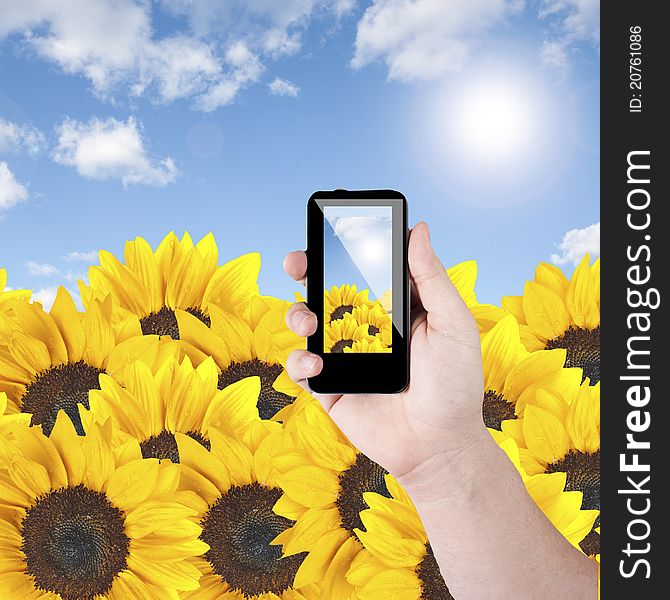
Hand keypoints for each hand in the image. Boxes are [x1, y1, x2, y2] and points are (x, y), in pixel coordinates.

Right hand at [283, 222, 487, 479]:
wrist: (440, 446)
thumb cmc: (455, 384)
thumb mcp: (452, 323)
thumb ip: (431, 277)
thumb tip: (419, 228)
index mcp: (394, 307)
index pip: (363, 268)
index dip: (343, 248)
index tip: (328, 228)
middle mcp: (365, 327)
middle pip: (327, 290)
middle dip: (306, 271)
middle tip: (297, 262)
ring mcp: (345, 356)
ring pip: (307, 324)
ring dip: (297, 314)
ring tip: (308, 320)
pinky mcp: (330, 388)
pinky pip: (301, 369)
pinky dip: (299, 364)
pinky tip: (316, 366)